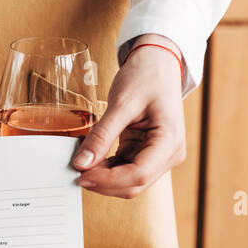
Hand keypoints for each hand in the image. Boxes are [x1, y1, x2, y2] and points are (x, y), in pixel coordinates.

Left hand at [72, 36, 186, 197]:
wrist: (157, 63)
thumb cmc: (147, 76)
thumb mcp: (121, 103)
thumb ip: (101, 135)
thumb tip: (81, 163)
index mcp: (170, 141)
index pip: (138, 174)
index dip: (108, 180)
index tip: (82, 175)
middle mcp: (170, 154)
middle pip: (135, 183)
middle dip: (104, 182)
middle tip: (77, 171)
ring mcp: (160, 156)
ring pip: (129, 181)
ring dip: (105, 177)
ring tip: (83, 161)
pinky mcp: (148, 154)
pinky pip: (126, 170)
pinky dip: (108, 168)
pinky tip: (93, 158)